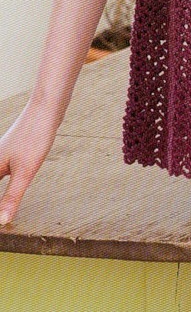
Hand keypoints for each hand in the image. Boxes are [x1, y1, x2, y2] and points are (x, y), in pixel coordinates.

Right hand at [0, 99, 61, 226]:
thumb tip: (1, 222)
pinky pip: (0, 171)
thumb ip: (12, 197)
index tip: (1, 222)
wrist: (45, 109)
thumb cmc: (34, 138)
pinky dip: (1, 183)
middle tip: (2, 219)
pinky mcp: (12, 150)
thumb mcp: (25, 172)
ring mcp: (1, 154)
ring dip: (0, 195)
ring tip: (3, 207)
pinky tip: (6, 180)